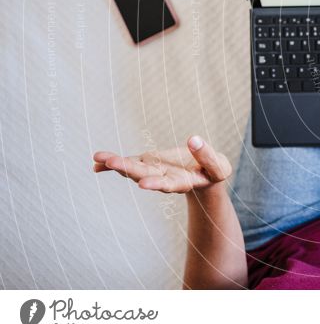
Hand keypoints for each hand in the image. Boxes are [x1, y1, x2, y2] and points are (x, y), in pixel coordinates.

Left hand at [92, 136, 231, 193]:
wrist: (205, 176)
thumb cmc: (214, 171)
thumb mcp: (219, 166)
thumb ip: (207, 156)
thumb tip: (193, 139)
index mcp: (183, 183)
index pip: (169, 184)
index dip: (156, 184)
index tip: (144, 184)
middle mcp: (164, 180)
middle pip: (145, 176)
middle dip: (129, 169)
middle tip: (113, 163)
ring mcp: (154, 172)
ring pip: (134, 169)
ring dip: (117, 164)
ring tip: (98, 158)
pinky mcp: (150, 163)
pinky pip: (131, 162)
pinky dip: (114, 164)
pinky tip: (96, 163)